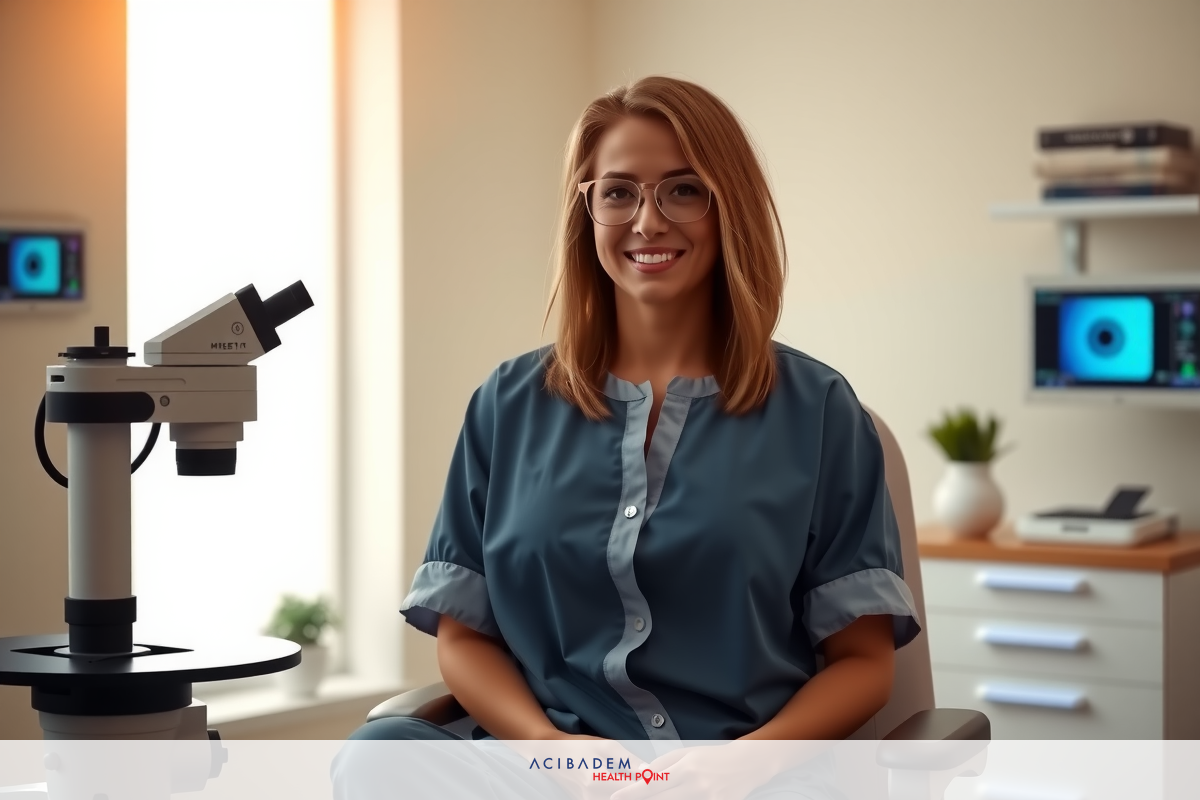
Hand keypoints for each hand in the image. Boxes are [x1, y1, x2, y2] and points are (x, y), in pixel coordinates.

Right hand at [501, 733, 641, 799]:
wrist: (550, 753)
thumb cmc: (578, 745)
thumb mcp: (604, 745)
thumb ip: (628, 759)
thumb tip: (648, 771)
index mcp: (597, 781)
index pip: (631, 790)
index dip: (646, 785)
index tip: (659, 778)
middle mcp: (592, 796)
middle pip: (624, 797)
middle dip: (639, 791)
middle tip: (652, 781)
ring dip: (628, 793)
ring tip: (639, 784)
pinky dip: (617, 795)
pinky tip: (624, 787)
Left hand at [609, 742, 785, 799]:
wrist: (746, 765)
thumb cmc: (712, 757)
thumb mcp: (686, 753)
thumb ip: (663, 765)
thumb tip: (642, 776)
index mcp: (686, 770)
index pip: (652, 785)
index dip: (632, 793)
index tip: (616, 797)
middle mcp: (695, 787)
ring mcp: (707, 799)